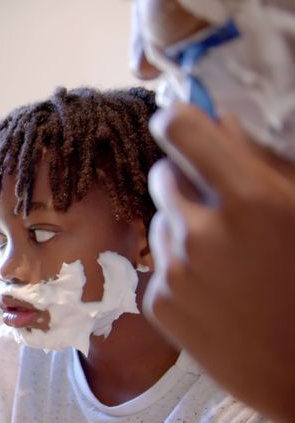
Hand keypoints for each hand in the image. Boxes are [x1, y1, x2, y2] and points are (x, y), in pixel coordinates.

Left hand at [146, 102, 294, 422]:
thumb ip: (263, 162)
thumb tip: (222, 120)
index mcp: (250, 200)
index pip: (179, 129)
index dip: (179, 121)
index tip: (182, 122)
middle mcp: (202, 231)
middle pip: (164, 175)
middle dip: (189, 182)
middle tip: (226, 209)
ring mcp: (175, 269)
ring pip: (161, 221)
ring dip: (186, 228)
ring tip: (232, 260)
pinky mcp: (158, 302)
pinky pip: (159, 263)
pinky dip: (181, 269)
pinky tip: (220, 292)